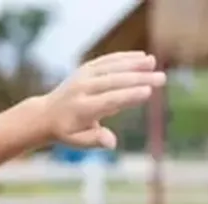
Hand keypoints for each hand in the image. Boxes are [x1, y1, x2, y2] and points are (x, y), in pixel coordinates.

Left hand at [39, 51, 165, 149]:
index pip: (109, 100)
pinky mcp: (86, 68)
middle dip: (139, 79)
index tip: (148, 92)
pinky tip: (142, 57)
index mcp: (82, 108)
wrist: (46, 113)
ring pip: (111, 67)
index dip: (129, 96)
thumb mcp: (77, 142)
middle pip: (114, 81)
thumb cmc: (67, 132)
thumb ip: (95, 140)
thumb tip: (111, 142)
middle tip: (161, 78)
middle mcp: (83, 88)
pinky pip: (107, 60)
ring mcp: (83, 76)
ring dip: (134, 63)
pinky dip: (124, 57)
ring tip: (153, 62)